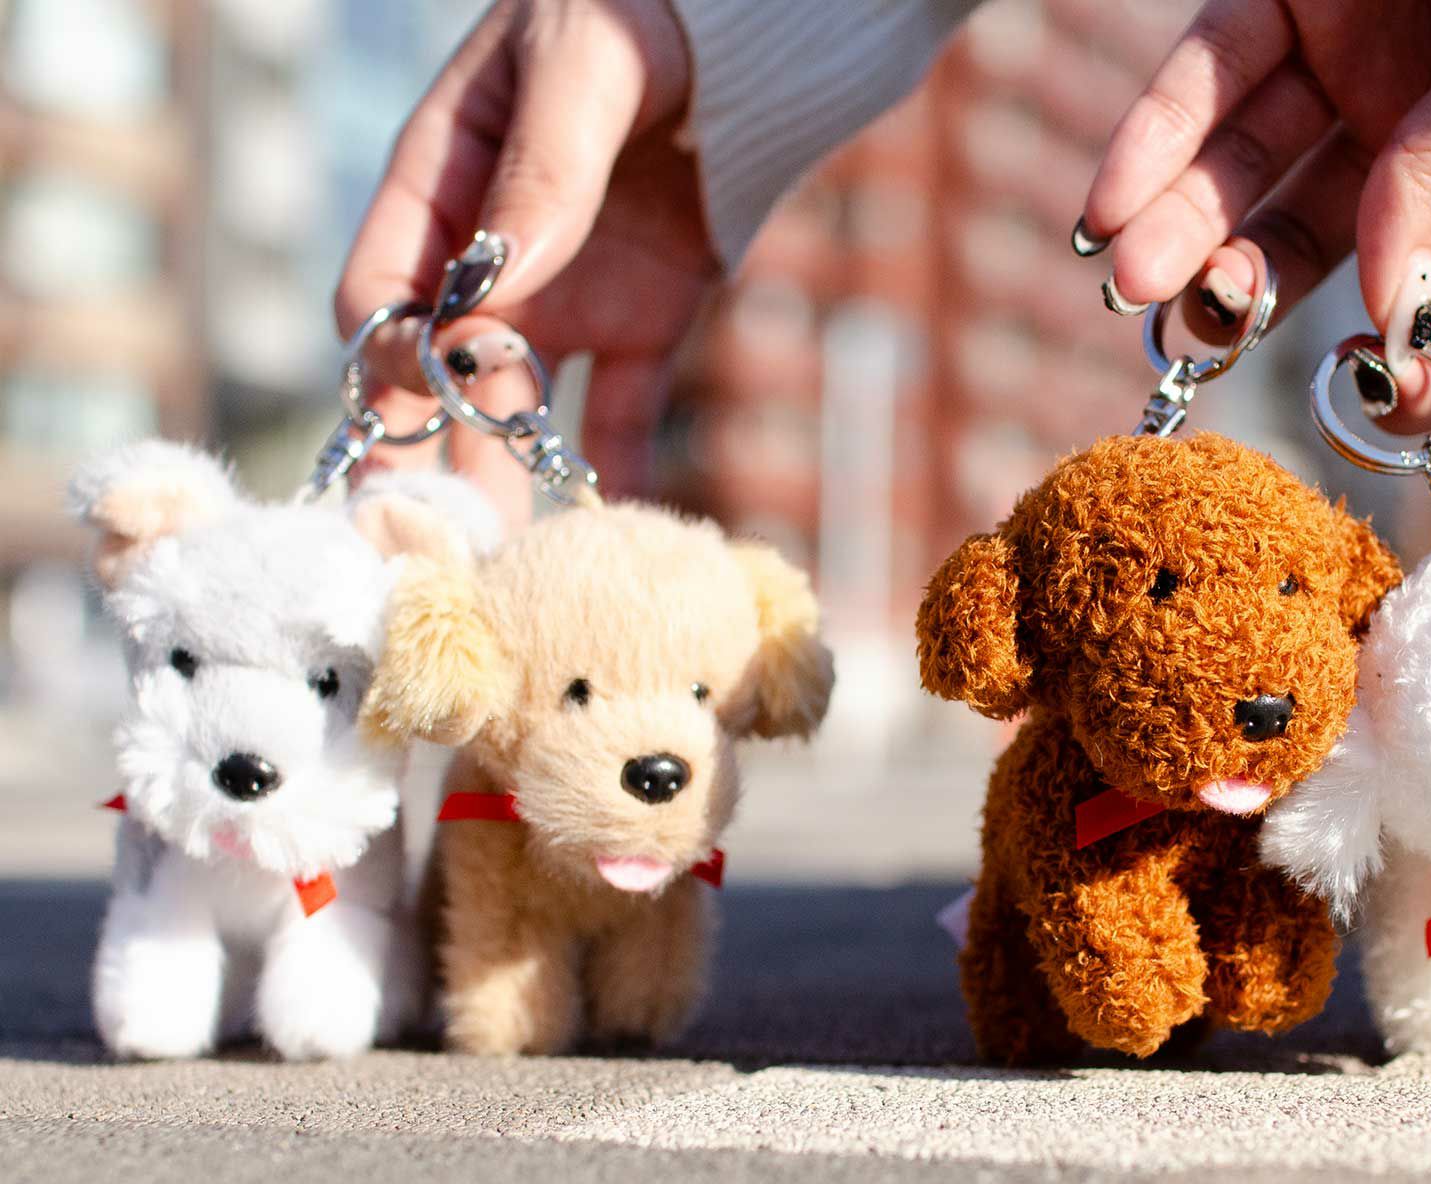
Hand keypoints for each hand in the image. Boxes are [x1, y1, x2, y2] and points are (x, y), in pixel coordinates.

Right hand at [335, 0, 714, 521]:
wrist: (739, 27)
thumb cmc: (635, 9)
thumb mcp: (578, 67)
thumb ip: (540, 171)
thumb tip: (502, 274)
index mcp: (442, 192)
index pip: (383, 297)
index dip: (388, 358)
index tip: (416, 400)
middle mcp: (492, 264)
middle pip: (439, 380)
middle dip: (428, 460)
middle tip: (429, 547)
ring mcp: (565, 301)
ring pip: (519, 414)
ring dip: (510, 487)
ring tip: (508, 573)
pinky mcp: (642, 327)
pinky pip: (620, 413)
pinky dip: (615, 472)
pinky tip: (610, 533)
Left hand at [1081, 0, 1430, 417]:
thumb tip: (1391, 313)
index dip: (1418, 375)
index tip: (1367, 397)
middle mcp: (1415, 133)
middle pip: (1311, 248)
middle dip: (1242, 297)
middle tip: (1193, 332)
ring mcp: (1348, 65)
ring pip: (1243, 172)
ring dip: (1179, 234)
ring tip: (1130, 280)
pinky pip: (1206, 74)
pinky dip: (1151, 140)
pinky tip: (1109, 207)